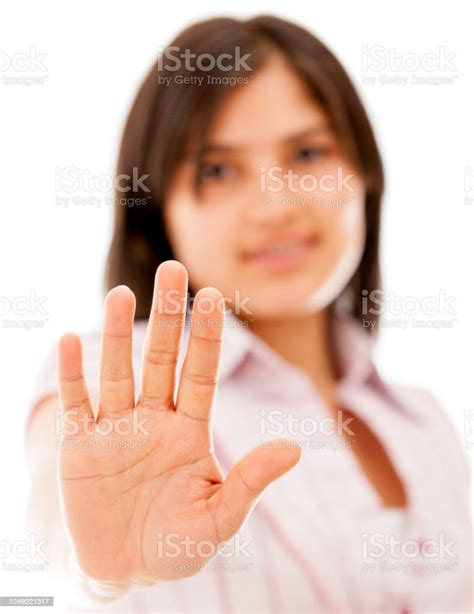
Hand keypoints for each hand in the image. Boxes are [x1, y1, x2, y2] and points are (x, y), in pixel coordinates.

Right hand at [57, 260, 300, 585]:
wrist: (127, 568)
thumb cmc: (179, 543)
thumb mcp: (220, 519)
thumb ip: (251, 481)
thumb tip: (296, 448)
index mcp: (189, 432)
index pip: (200, 374)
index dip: (206, 335)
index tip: (213, 294)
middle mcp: (153, 420)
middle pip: (161, 359)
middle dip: (168, 316)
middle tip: (172, 268)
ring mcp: (115, 430)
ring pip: (117, 372)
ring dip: (118, 335)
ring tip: (121, 294)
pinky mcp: (79, 447)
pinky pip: (73, 404)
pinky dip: (71, 375)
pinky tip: (71, 340)